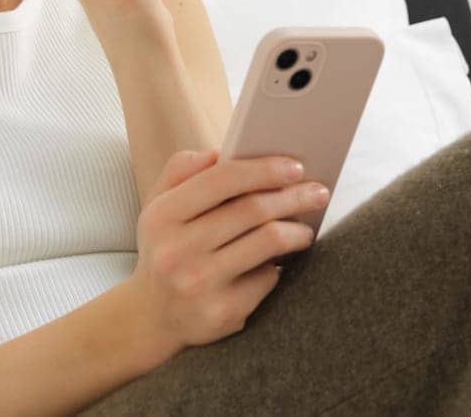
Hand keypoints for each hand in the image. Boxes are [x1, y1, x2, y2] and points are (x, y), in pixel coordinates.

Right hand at [124, 148, 324, 362]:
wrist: (151, 317)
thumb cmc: (165, 248)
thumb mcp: (158, 205)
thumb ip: (183, 169)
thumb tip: (221, 153)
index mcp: (163, 215)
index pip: (222, 179)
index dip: (264, 169)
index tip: (296, 166)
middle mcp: (177, 250)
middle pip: (252, 209)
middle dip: (293, 197)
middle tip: (318, 192)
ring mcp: (199, 283)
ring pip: (268, 242)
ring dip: (297, 231)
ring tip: (307, 227)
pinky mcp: (222, 313)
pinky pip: (267, 278)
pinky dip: (278, 267)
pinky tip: (280, 263)